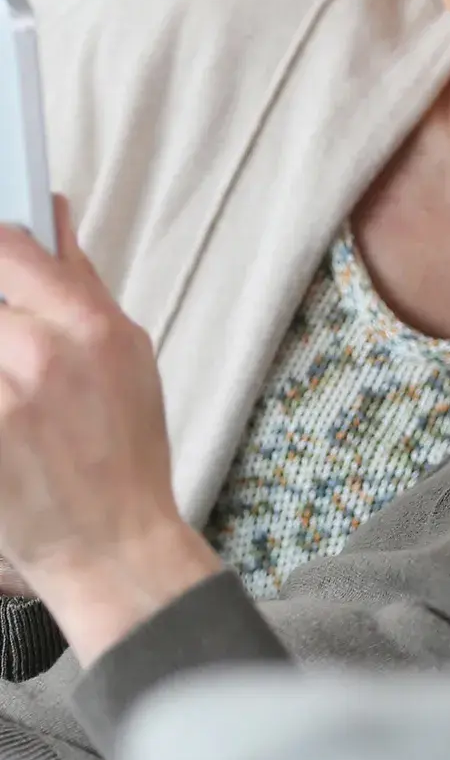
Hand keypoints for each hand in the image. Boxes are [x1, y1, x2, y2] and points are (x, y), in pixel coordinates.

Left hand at [0, 198, 220, 661]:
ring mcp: (1, 399)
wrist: (110, 542)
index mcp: (89, 327)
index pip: (10, 248)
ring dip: (0, 355)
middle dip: (2, 322)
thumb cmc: (127, 451)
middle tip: (16, 345)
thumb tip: (55, 216)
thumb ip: (81, 284)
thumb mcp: (127, 354)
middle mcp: (39, 356)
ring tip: (19, 386)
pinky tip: (16, 423)